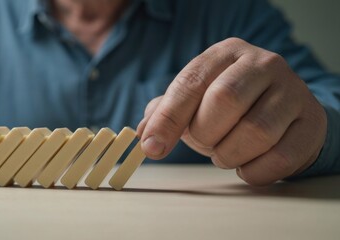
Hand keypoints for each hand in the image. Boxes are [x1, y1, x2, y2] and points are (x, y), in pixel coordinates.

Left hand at [137, 38, 326, 185]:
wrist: (284, 113)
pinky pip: (279, 157)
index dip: (168, 118)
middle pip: (224, 100)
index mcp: (226, 54)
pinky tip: (247, 164)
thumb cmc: (232, 107)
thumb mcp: (197, 99)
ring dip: (229, 154)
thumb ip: (167, 112)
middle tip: (205, 142)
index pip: (191, 82)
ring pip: (255, 131)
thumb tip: (144, 134)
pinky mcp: (311, 122)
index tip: (152, 148)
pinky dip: (254, 171)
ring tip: (225, 152)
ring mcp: (292, 91)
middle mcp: (262, 64)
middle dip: (205, 133)